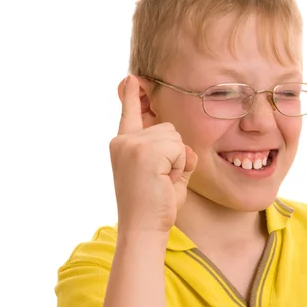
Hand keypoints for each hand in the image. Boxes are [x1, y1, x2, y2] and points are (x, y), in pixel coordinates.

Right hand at [109, 75, 197, 233]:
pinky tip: (164, 181)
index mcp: (123, 144)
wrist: (143, 228)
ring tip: (162, 181)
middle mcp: (123, 140)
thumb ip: (170, 152)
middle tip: (161, 180)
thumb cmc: (155, 206)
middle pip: (168, 127)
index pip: (130, 112)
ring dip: (177, 160)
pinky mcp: (144, 151)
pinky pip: (179, 148)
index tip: (133, 78)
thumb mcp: (163, 173)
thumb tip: (183, 143)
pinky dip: (179, 166)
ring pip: (175, 137)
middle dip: (174, 153)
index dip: (132, 95)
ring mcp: (132, 144)